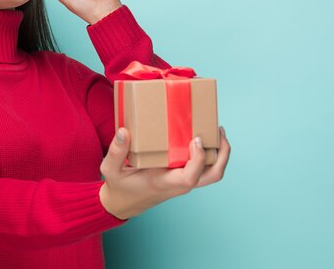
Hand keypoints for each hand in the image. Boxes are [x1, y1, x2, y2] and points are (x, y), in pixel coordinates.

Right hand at [99, 126, 230, 219]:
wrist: (123, 203)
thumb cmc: (119, 186)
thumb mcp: (110, 169)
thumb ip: (116, 151)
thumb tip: (124, 131)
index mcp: (164, 183)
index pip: (190, 177)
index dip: (198, 159)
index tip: (196, 139)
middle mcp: (178, 184)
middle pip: (213, 176)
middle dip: (222, 154)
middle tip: (219, 131)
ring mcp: (182, 182)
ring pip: (212, 173)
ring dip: (220, 154)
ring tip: (216, 132)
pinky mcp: (182, 177)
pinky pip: (203, 168)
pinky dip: (208, 154)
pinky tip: (201, 138)